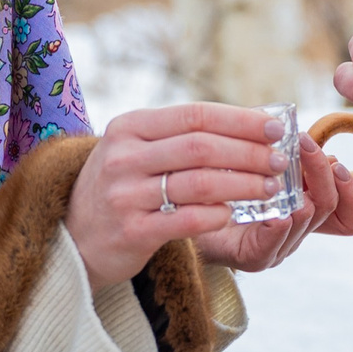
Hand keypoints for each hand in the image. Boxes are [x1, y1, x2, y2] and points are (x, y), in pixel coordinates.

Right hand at [67, 105, 283, 291]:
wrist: (72, 236)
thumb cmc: (121, 188)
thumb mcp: (136, 150)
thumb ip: (180, 137)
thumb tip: (250, 124)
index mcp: (129, 127)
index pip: (195, 115)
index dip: (240, 120)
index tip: (276, 127)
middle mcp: (123, 157)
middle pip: (201, 147)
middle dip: (249, 152)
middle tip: (280, 160)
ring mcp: (125, 194)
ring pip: (200, 183)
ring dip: (244, 184)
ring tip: (270, 188)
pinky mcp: (131, 231)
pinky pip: (186, 220)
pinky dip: (217, 215)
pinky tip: (234, 213)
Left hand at [193, 129, 352, 272]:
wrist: (178, 212)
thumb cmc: (218, 180)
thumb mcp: (254, 159)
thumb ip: (275, 149)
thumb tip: (292, 128)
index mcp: (303, 209)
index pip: (348, 214)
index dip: (350, 191)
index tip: (335, 161)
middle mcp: (296, 231)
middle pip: (330, 206)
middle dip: (323, 172)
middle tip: (305, 144)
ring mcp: (277, 247)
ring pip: (307, 219)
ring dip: (299, 186)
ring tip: (288, 164)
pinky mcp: (251, 257)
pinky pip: (273, 246)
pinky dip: (280, 228)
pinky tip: (277, 214)